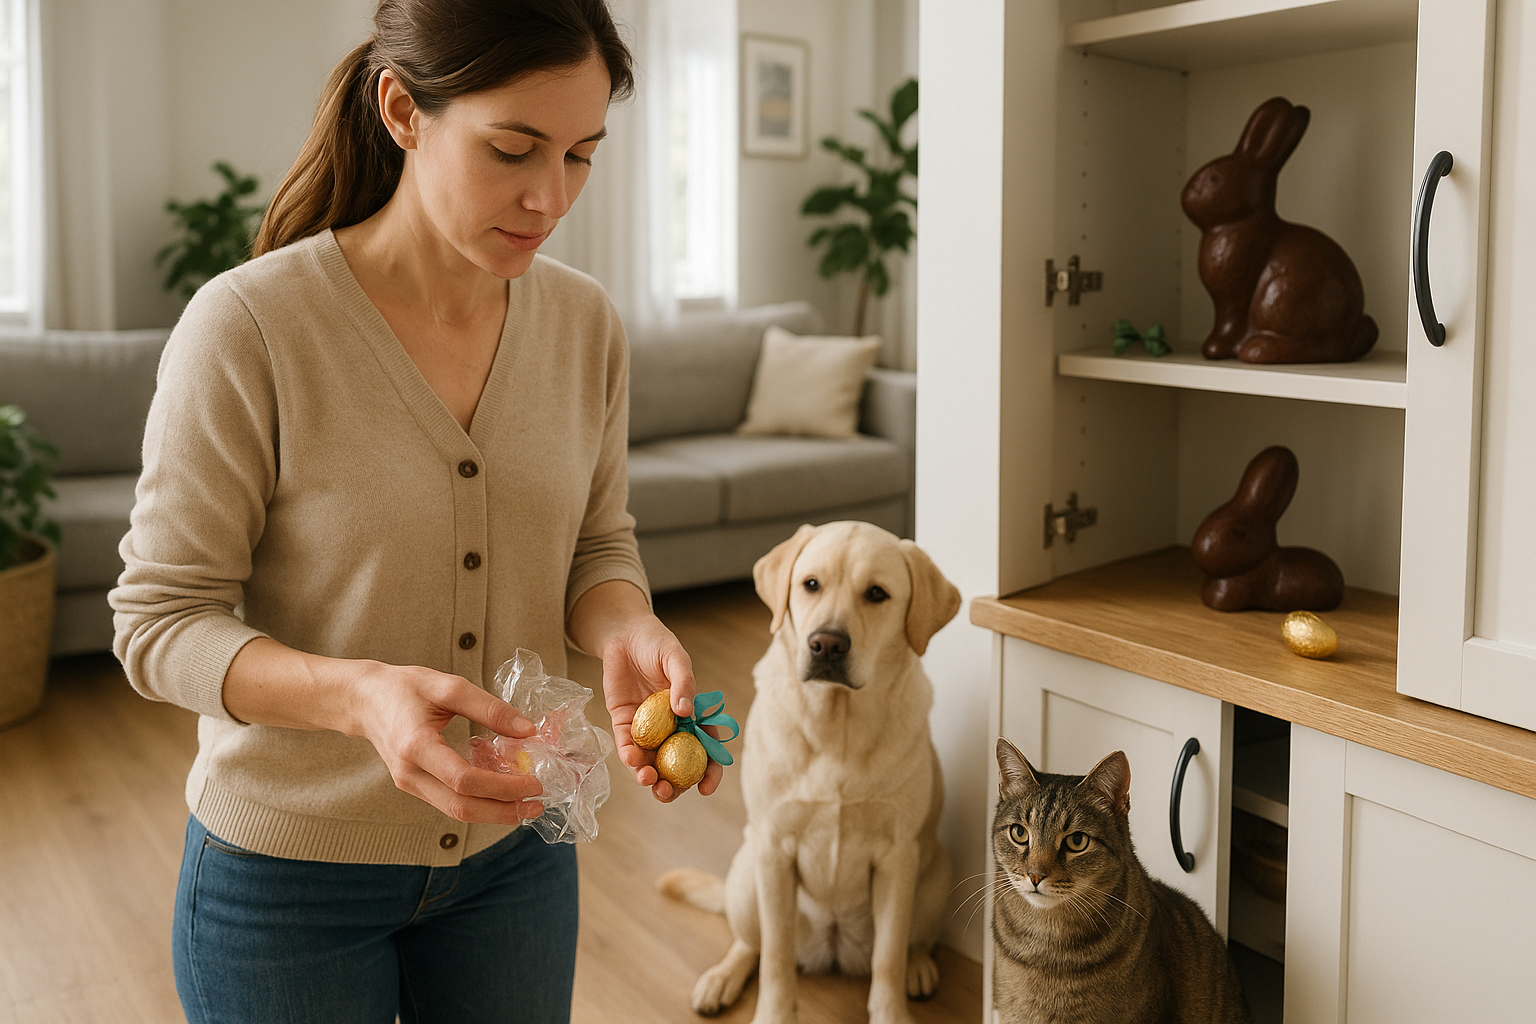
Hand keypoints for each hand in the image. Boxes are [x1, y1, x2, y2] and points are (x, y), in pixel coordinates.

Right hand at [349, 661, 547, 823]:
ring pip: (455, 811)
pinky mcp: (414, 785)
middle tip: (537, 803)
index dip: (502, 787)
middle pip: (461, 807)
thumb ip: (489, 708)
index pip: (464, 780)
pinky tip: (502, 793)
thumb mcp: (448, 686)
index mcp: (416, 746)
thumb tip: (527, 730)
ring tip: (526, 804)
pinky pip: (449, 802)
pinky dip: (479, 802)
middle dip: (503, 810)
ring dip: (494, 812)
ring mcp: (409, 783)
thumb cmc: (403, 687)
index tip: (533, 782)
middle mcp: (410, 773)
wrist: (364, 699)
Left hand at [601, 618, 723, 802]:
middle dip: (674, 785)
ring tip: (648, 780)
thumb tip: (686, 711)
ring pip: (650, 762)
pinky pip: (627, 745)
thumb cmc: (657, 643)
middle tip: (668, 793)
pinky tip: (631, 758)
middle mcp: (671, 727)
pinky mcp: (623, 723)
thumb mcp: (676, 659)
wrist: (623, 634)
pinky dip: (629, 756)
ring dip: (649, 777)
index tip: (705, 788)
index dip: (709, 772)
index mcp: (692, 716)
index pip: (705, 749)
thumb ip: (683, 683)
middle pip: (676, 765)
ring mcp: (647, 728)